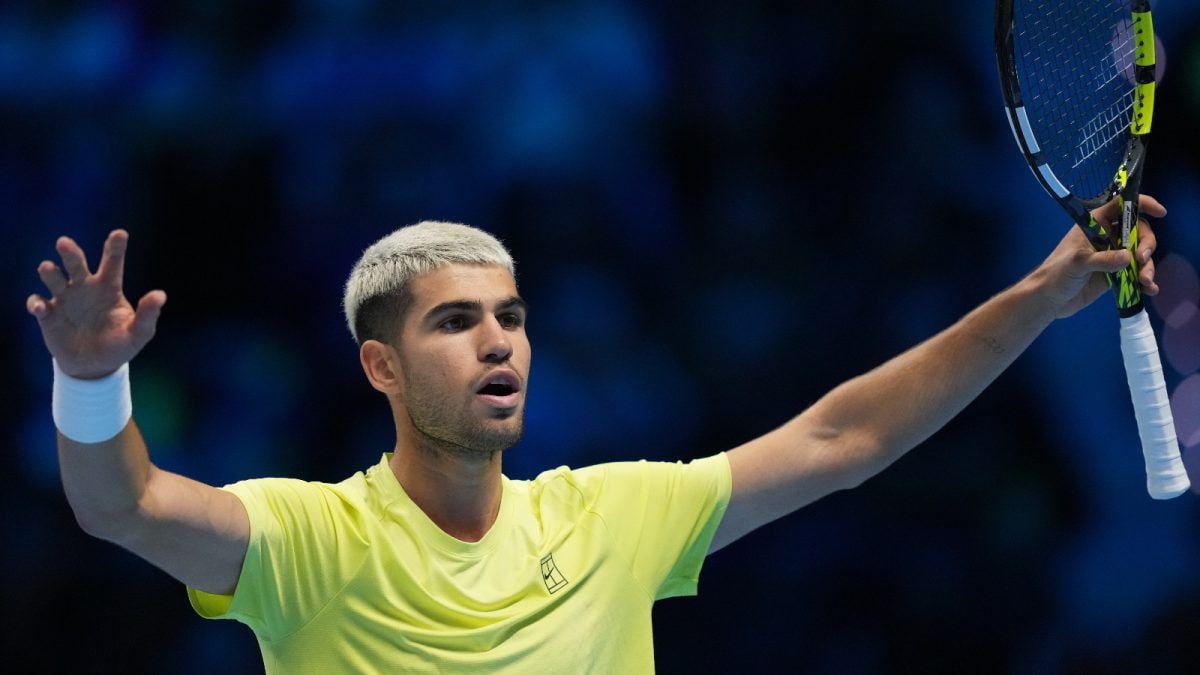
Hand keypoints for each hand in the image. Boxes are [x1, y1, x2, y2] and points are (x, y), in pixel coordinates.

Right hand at [26, 230, 165, 378]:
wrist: (94, 367)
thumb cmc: (119, 345)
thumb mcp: (138, 334)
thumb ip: (148, 315)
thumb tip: (160, 295)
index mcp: (108, 288)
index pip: (112, 263)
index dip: (115, 248)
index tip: (120, 233)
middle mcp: (84, 288)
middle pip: (76, 265)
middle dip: (70, 253)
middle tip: (64, 243)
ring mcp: (65, 300)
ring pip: (54, 279)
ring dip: (50, 273)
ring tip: (48, 268)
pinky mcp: (48, 315)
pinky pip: (39, 304)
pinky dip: (36, 304)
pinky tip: (40, 307)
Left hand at [1035, 194, 1164, 318]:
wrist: (1049, 300)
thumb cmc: (1056, 274)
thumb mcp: (1077, 263)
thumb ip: (1102, 259)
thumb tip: (1128, 257)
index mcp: (1096, 225)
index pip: (1122, 206)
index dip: (1142, 204)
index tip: (1160, 212)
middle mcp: (1108, 237)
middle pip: (1139, 231)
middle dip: (1147, 243)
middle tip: (1142, 258)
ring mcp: (1113, 256)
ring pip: (1140, 254)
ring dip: (1148, 266)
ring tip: (1145, 281)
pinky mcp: (1116, 275)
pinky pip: (1137, 273)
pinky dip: (1145, 281)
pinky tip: (1150, 289)